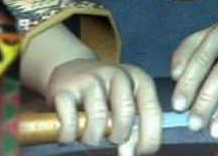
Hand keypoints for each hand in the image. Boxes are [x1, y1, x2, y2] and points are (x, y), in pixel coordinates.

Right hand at [45, 59, 161, 155]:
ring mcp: (90, 78)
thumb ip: (131, 130)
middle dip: (119, 136)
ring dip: (93, 137)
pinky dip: (69, 134)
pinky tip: (69, 134)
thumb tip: (129, 154)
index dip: (149, 138)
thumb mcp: (123, 106)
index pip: (152, 111)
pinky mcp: (65, 87)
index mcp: (138, 78)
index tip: (140, 152)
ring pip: (98, 118)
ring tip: (89, 136)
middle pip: (126, 114)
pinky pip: (70, 120)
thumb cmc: (103, 94)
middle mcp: (117, 74)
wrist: (70, 69)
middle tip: (112, 140)